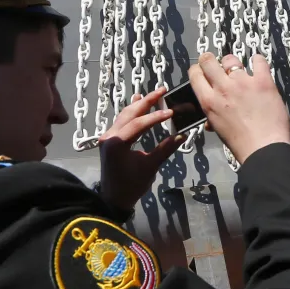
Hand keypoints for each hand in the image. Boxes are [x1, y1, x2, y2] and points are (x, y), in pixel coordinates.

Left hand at [97, 87, 186, 211]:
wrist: (113, 198)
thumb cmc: (131, 185)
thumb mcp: (150, 167)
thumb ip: (165, 149)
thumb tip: (182, 135)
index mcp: (117, 143)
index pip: (139, 124)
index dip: (156, 117)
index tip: (172, 112)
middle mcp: (109, 135)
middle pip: (130, 113)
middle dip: (147, 101)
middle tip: (162, 90)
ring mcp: (107, 136)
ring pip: (124, 114)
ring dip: (139, 104)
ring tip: (153, 94)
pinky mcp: (109, 139)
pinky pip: (121, 120)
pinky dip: (131, 112)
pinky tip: (136, 102)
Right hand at [190, 52, 289, 164]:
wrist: (264, 147)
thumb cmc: (240, 143)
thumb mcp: (219, 129)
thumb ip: (213, 117)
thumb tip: (210, 120)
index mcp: (208, 102)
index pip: (195, 74)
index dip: (198, 70)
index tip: (203, 71)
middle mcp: (223, 88)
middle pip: (208, 60)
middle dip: (210, 59)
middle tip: (217, 65)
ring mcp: (243, 82)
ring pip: (231, 59)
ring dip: (233, 62)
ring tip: (239, 69)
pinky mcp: (263, 81)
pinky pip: (259, 61)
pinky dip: (258, 61)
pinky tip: (257, 64)